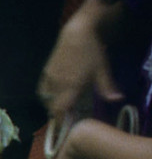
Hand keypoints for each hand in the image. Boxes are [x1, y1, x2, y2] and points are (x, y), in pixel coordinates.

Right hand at [38, 2, 119, 122]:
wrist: (76, 32)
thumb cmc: (91, 51)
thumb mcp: (102, 69)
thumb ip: (107, 87)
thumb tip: (117, 99)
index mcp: (71, 86)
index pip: (60, 110)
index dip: (60, 120)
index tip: (64, 126)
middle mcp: (57, 84)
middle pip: (52, 106)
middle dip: (57, 113)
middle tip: (67, 115)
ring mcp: (50, 77)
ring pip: (45, 98)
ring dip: (51, 104)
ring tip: (60, 105)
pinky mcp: (46, 70)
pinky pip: (42, 88)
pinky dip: (46, 95)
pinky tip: (54, 93)